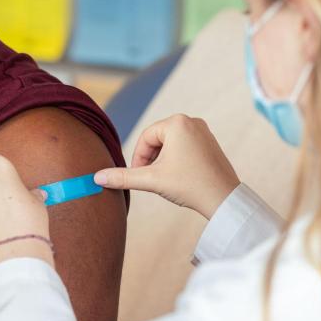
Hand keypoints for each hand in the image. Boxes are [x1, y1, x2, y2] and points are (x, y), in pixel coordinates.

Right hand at [94, 115, 238, 218]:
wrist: (224, 199)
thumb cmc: (190, 186)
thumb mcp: (151, 180)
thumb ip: (123, 177)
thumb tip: (96, 177)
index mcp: (176, 123)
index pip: (145, 138)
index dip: (138, 158)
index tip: (140, 177)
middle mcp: (191, 121)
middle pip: (157, 139)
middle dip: (151, 160)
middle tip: (153, 179)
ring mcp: (203, 130)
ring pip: (170, 144)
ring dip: (163, 161)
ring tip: (167, 180)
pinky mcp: (210, 142)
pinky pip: (184, 147)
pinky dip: (176, 160)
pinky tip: (181, 178)